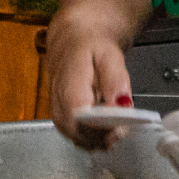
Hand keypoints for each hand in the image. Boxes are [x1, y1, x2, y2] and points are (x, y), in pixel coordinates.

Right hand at [47, 10, 134, 148]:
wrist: (72, 38)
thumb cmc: (91, 45)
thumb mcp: (110, 55)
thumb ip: (116, 80)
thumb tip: (122, 105)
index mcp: (69, 84)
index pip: (79, 116)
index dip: (99, 129)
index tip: (118, 130)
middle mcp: (57, 100)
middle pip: (75, 130)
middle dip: (99, 137)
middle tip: (120, 135)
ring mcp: (56, 108)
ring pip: (72, 134)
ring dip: (94, 140)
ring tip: (113, 137)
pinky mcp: (59, 113)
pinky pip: (71, 132)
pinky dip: (87, 138)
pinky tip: (102, 136)